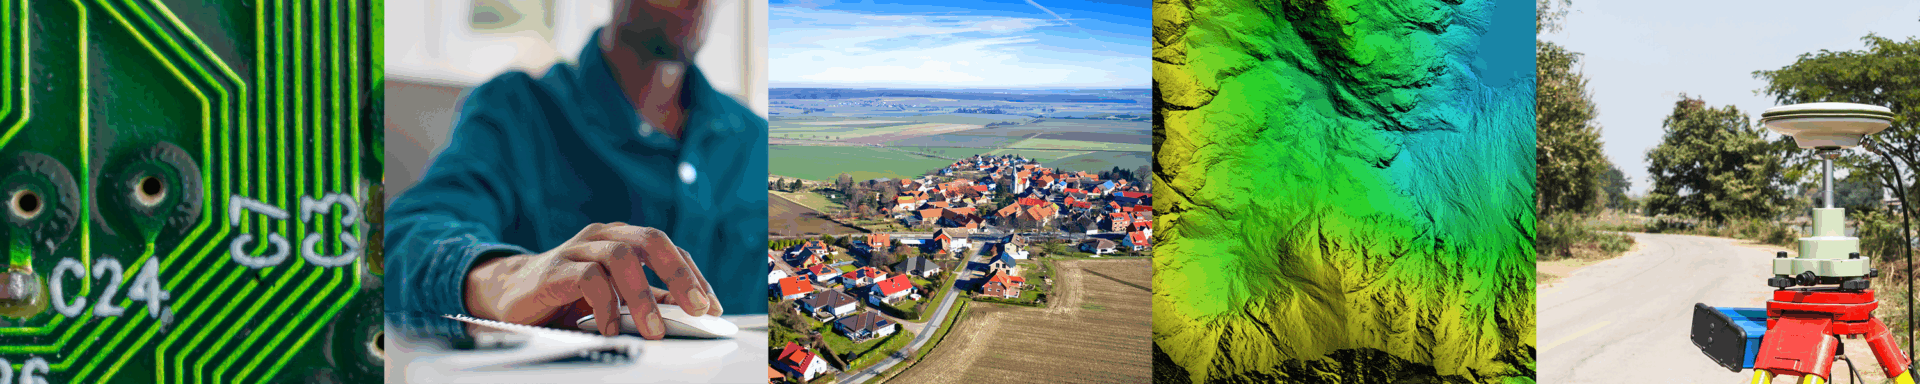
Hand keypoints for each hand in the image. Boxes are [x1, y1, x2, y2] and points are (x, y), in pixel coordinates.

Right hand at [463, 223, 721, 338]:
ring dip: (644, 296)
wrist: (507, 296)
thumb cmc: (567, 296)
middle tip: (698, 309)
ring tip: (654, 330)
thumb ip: (645, 300)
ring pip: (621, 257)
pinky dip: (605, 306)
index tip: (712, 308)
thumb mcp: (613, 298)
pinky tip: (610, 329)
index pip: (668, 249)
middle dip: (679, 275)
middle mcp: (603, 236)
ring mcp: (577, 249)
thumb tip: (688, 315)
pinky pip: (587, 279)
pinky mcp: (554, 270)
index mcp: (622, 239)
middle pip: (651, 240)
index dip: (693, 276)